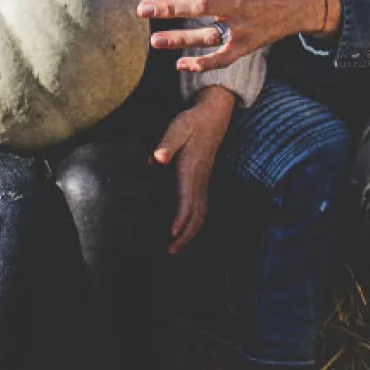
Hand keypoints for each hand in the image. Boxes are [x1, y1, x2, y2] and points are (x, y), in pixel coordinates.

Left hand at [140, 0, 340, 73]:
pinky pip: (223, 57)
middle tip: (141, 9)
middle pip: (199, 5)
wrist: (301, 0)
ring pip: (208, 34)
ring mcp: (241, 25)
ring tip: (154, 40)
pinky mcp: (246, 44)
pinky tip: (181, 65)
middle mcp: (235, 1)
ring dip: (180, 38)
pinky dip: (204, 63)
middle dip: (169, 8)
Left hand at [152, 86, 234, 253]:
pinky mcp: (203, 182)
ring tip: (175, 248)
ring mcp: (203, 183)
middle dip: (184, 236)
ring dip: (189, 233)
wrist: (212, 117)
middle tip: (169, 252)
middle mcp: (199, 181)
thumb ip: (166, 144)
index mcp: (191, 171)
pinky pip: (201, 208)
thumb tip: (157, 159)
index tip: (171, 235)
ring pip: (200, 215)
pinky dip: (194, 223)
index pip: (187, 201)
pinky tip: (184, 231)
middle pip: (196, 215)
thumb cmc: (191, 123)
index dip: (180, 220)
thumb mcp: (177, 129)